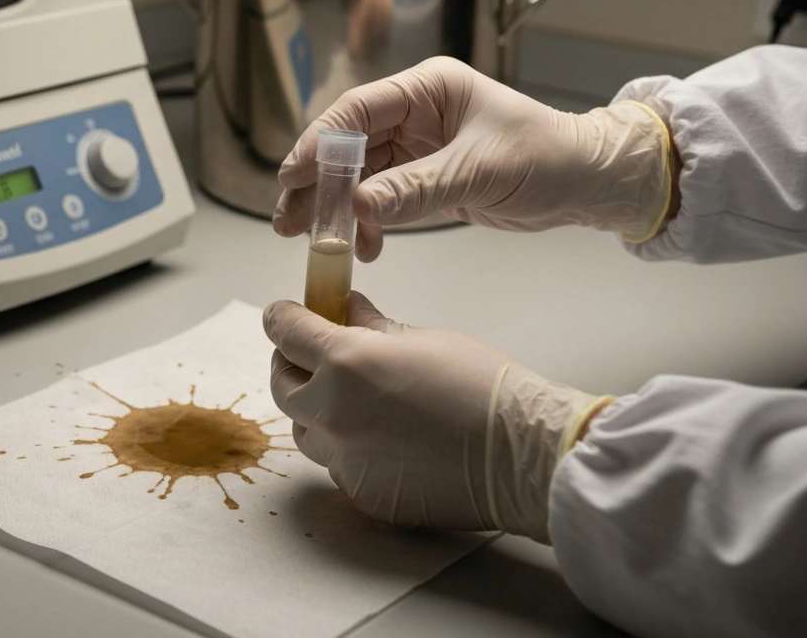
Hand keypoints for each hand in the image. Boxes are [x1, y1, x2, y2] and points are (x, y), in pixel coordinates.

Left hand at [264, 293, 611, 542]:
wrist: (524, 455)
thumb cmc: (483, 386)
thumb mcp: (421, 339)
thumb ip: (372, 327)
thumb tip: (346, 310)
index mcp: (345, 363)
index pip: (285, 332)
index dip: (282, 317)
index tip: (284, 314)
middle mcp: (333, 413)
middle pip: (282, 386)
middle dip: (291, 365)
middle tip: (311, 355)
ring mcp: (345, 460)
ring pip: (306, 430)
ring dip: (316, 410)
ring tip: (350, 399)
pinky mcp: (363, 495)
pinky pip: (338, 466)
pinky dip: (348, 448)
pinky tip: (382, 439)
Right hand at [272, 57, 670, 260]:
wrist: (587, 183)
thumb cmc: (548, 157)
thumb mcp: (480, 171)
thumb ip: (416, 189)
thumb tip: (358, 207)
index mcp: (429, 89)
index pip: (358, 111)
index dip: (321, 143)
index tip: (294, 177)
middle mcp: (416, 113)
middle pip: (348, 144)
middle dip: (318, 182)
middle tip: (288, 218)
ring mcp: (417, 146)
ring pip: (358, 176)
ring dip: (335, 208)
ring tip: (312, 240)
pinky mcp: (424, 178)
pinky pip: (380, 199)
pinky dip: (366, 223)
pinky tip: (363, 247)